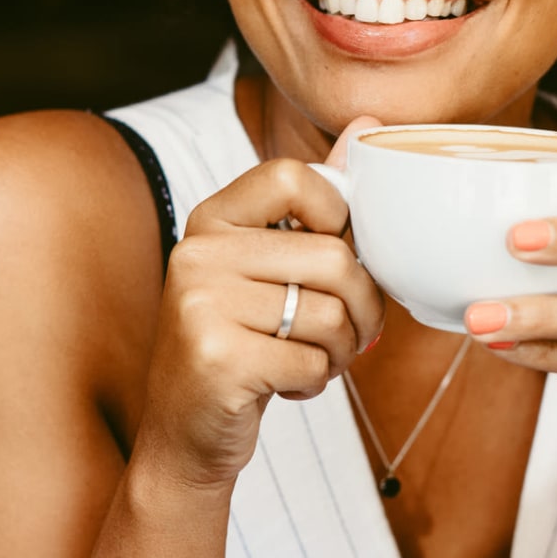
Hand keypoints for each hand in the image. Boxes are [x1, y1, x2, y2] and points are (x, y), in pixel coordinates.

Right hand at [133, 117, 386, 488]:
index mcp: (212, 219)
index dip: (338, 218)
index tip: (331, 258)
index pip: (295, 176)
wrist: (186, 436)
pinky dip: (316, 381)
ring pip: (329, 314)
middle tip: (350, 335)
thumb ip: (319, 198)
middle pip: (332, 258)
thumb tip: (370, 121)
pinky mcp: (215, 358)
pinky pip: (311, 360)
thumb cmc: (243, 344)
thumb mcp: (272, 266)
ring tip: (314, 361)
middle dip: (362, 308)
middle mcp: (197, 253)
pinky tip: (287, 386)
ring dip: (342, 352)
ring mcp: (200, 305)